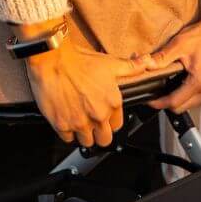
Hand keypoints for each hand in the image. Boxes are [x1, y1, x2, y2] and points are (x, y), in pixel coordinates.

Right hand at [23, 35, 151, 147]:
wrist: (53, 59)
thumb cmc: (79, 61)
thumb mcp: (110, 63)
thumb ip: (131, 67)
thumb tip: (147, 63)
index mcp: (112, 103)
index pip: (117, 126)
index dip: (109, 121)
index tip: (102, 116)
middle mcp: (98, 115)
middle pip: (104, 140)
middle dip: (98, 133)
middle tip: (90, 122)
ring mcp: (79, 122)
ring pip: (86, 142)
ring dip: (83, 134)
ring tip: (77, 120)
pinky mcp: (62, 125)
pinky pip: (67, 138)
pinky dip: (66, 132)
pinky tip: (65, 119)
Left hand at [142, 0, 200, 113]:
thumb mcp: (179, 44)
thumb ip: (162, 57)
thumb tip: (147, 65)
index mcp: (200, 82)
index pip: (175, 102)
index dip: (159, 103)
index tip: (150, 100)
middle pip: (183, 107)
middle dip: (168, 102)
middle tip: (157, 92)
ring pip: (191, 104)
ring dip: (179, 98)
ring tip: (169, 85)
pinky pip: (198, 97)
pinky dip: (188, 93)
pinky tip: (182, 81)